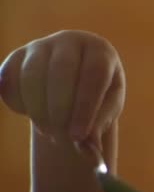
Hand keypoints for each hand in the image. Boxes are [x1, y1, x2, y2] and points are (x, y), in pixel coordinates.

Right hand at [0, 29, 125, 148]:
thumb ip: (98, 126)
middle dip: (59, 109)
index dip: (85, 106)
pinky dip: (18, 103)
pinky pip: (9, 80)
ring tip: (50, 132)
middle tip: (62, 138)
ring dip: (38, 109)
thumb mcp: (105, 110)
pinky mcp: (16, 56)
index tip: (78, 136)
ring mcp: (40, 45)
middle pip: (61, 69)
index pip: (94, 73)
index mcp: (100, 50)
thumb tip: (90, 151)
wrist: (73, 82)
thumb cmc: (97, 96)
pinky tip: (32, 115)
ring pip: (32, 74)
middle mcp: (70, 41)